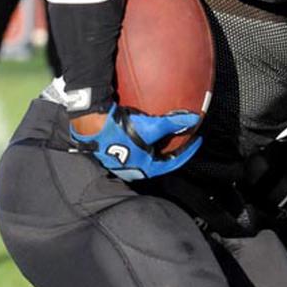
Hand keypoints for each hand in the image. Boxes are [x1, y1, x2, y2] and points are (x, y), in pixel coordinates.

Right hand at [70, 104, 201, 180]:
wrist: (91, 124)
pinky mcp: (110, 152)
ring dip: (152, 145)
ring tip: (159, 133)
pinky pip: (131, 146)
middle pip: (157, 160)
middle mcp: (133, 169)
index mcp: (145, 168)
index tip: (196, 140)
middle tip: (179, 140)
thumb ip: (172, 123)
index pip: (173, 162)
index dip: (187, 152)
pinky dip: (140, 138)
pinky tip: (139, 126)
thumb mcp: (150, 126)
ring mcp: (120, 162)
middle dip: (168, 150)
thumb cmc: (121, 129)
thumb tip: (194, 118)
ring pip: (143, 154)